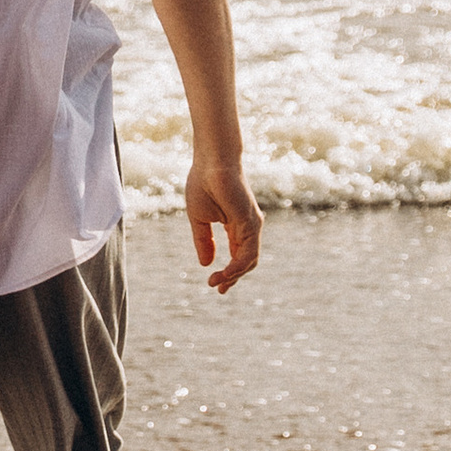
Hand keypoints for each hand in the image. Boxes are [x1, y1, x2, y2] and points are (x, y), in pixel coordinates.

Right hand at [184, 153, 259, 292]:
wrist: (211, 161)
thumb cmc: (204, 183)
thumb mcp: (199, 219)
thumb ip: (203, 241)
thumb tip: (206, 264)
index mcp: (236, 226)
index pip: (238, 256)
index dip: (228, 272)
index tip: (214, 283)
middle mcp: (248, 228)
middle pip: (246, 262)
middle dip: (233, 278)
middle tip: (218, 289)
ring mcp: (252, 225)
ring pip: (250, 260)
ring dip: (234, 275)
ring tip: (217, 283)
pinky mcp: (251, 223)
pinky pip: (248, 252)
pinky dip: (237, 266)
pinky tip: (224, 272)